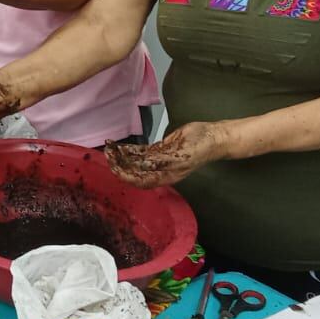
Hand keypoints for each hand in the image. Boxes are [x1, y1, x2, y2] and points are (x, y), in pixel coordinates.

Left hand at [105, 121, 226, 187]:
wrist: (212, 137)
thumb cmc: (198, 148)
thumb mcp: (181, 155)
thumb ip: (161, 161)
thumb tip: (143, 165)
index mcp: (166, 177)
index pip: (140, 181)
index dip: (126, 176)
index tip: (113, 168)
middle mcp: (160, 171)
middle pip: (135, 172)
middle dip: (120, 165)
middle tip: (107, 155)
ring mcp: (159, 161)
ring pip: (137, 161)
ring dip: (123, 157)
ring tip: (109, 149)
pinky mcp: (160, 150)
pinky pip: (142, 152)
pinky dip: (130, 150)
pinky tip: (119, 146)